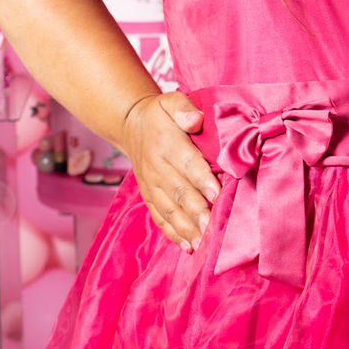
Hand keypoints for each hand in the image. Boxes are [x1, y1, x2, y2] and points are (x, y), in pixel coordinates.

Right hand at [121, 91, 220, 250]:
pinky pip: (159, 218)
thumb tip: (195, 120)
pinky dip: (173, 234)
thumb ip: (183, 108)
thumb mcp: (169, 101)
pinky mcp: (149, 197)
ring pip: (169, 210)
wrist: (131, 125)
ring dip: (186, 229)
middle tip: (213, 227)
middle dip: (197, 212)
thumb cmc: (160, 114)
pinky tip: (188, 247)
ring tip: (203, 243)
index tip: (217, 194)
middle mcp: (156, 168)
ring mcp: (151, 185)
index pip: (187, 163)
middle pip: (179, 192)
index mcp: (165, 144)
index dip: (201, 180)